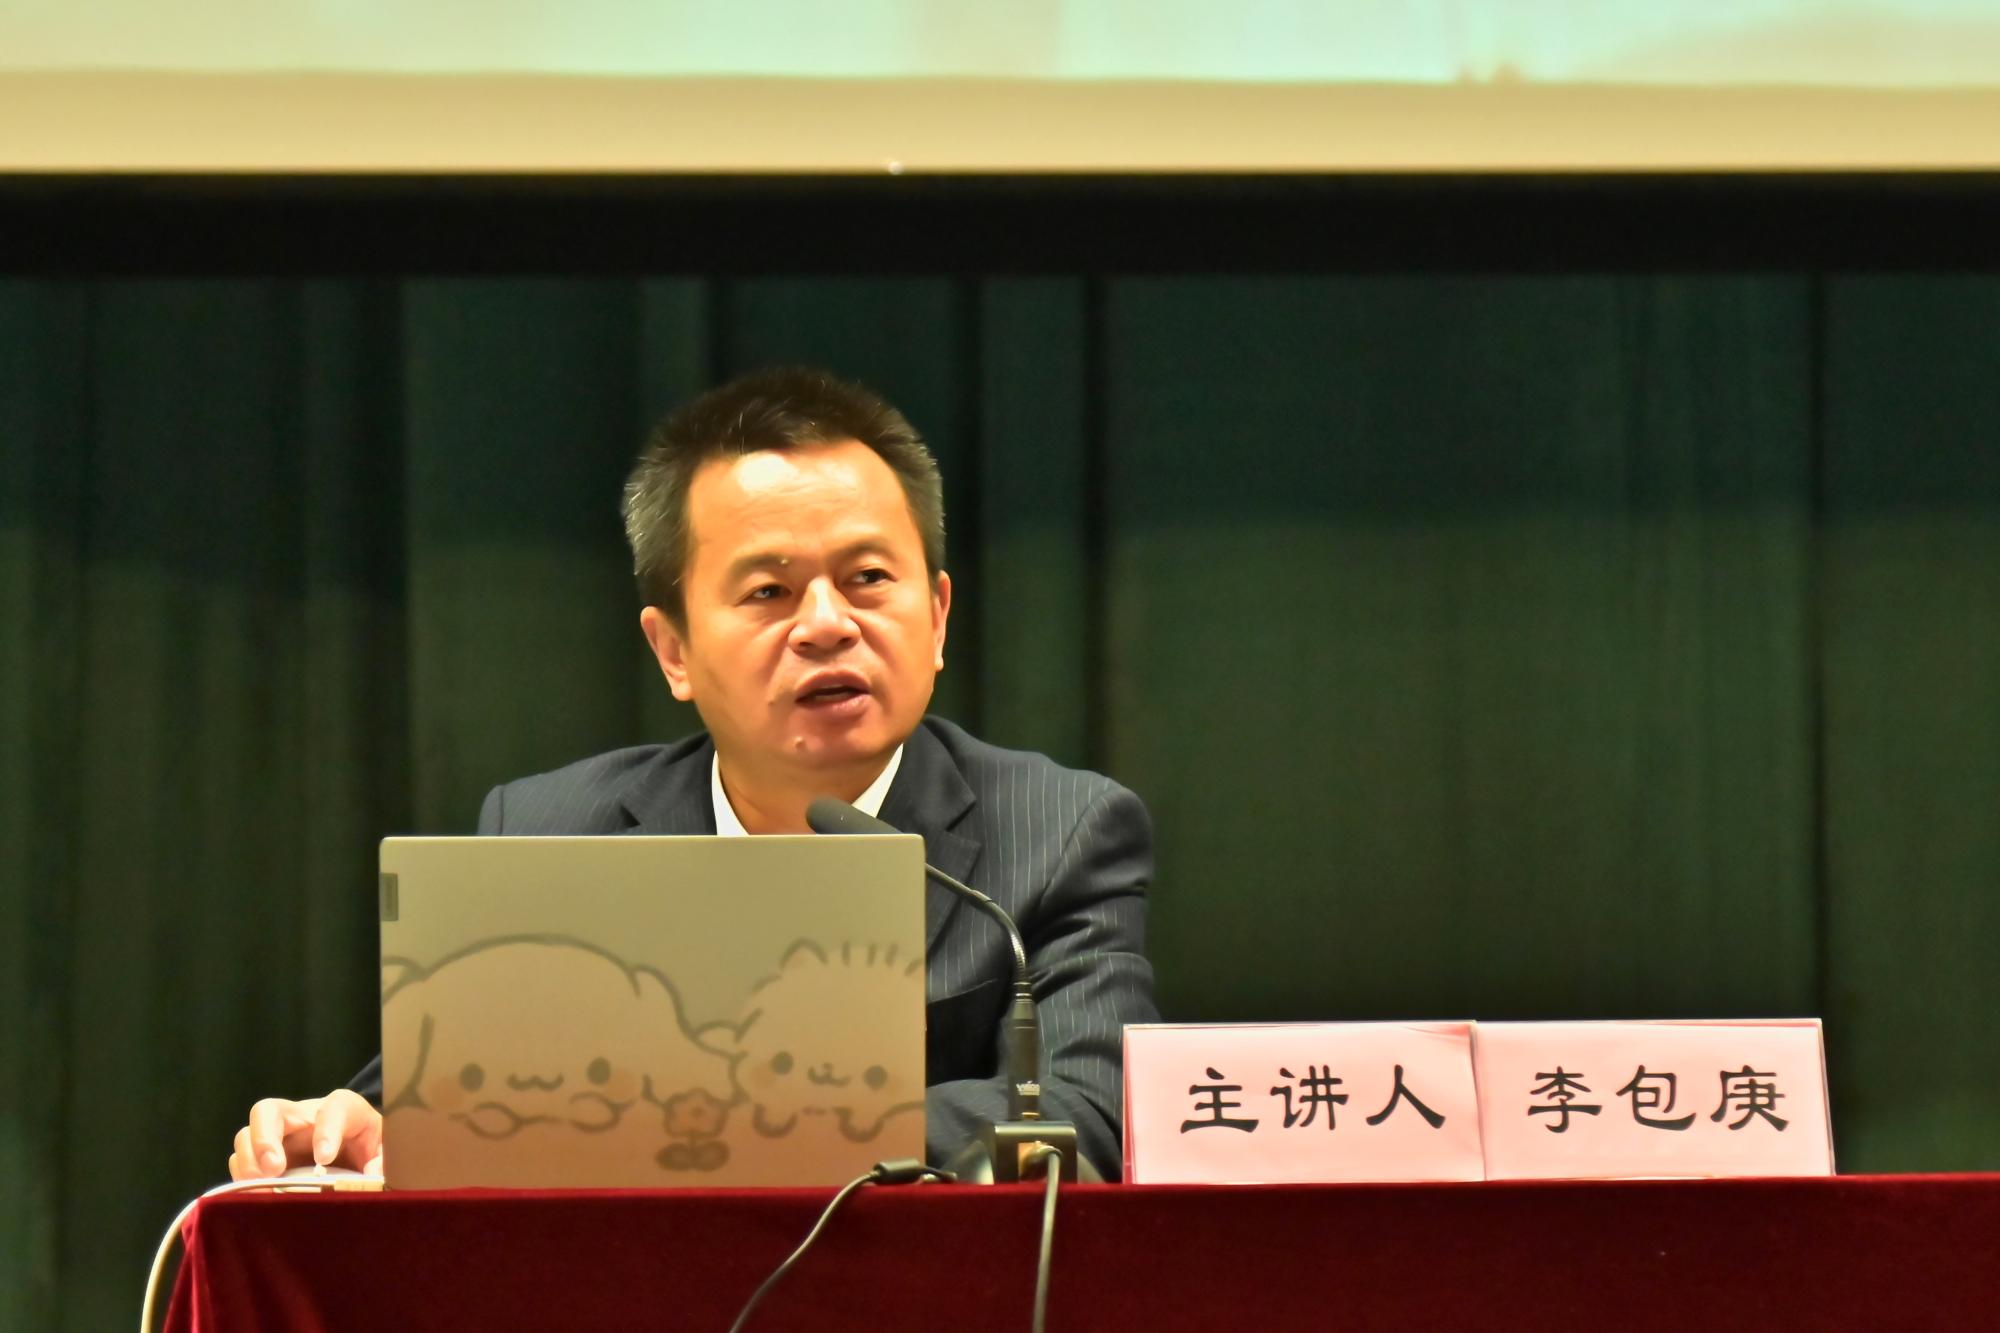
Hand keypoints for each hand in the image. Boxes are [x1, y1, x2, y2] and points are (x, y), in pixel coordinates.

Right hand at [228, 1089, 383, 1179]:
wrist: (359, 1159)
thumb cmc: (373, 1150)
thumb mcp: (387, 1151)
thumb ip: (385, 1161)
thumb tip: (373, 1176)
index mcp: (345, 1111)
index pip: (336, 1107)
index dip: (328, 1129)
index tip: (326, 1158)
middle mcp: (304, 1119)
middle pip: (270, 1110)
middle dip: (265, 1137)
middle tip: (274, 1169)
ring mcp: (279, 1139)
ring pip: (247, 1136)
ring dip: (248, 1161)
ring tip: (261, 1185)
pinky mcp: (264, 1162)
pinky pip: (242, 1164)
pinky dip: (243, 1181)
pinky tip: (254, 1196)